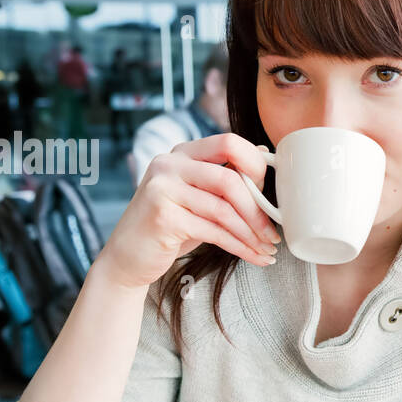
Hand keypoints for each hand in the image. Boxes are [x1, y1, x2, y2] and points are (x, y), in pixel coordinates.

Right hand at [96, 132, 281, 290]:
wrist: (128, 259)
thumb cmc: (170, 227)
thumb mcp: (199, 196)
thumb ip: (225, 176)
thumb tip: (265, 154)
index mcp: (182, 152)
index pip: (229, 142)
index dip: (256, 166)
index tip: (270, 194)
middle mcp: (169, 164)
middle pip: (229, 178)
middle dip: (259, 209)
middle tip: (274, 232)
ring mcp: (162, 189)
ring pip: (224, 209)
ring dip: (252, 233)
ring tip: (268, 249)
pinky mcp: (162, 217)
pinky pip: (214, 231)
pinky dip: (240, 247)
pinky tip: (254, 256)